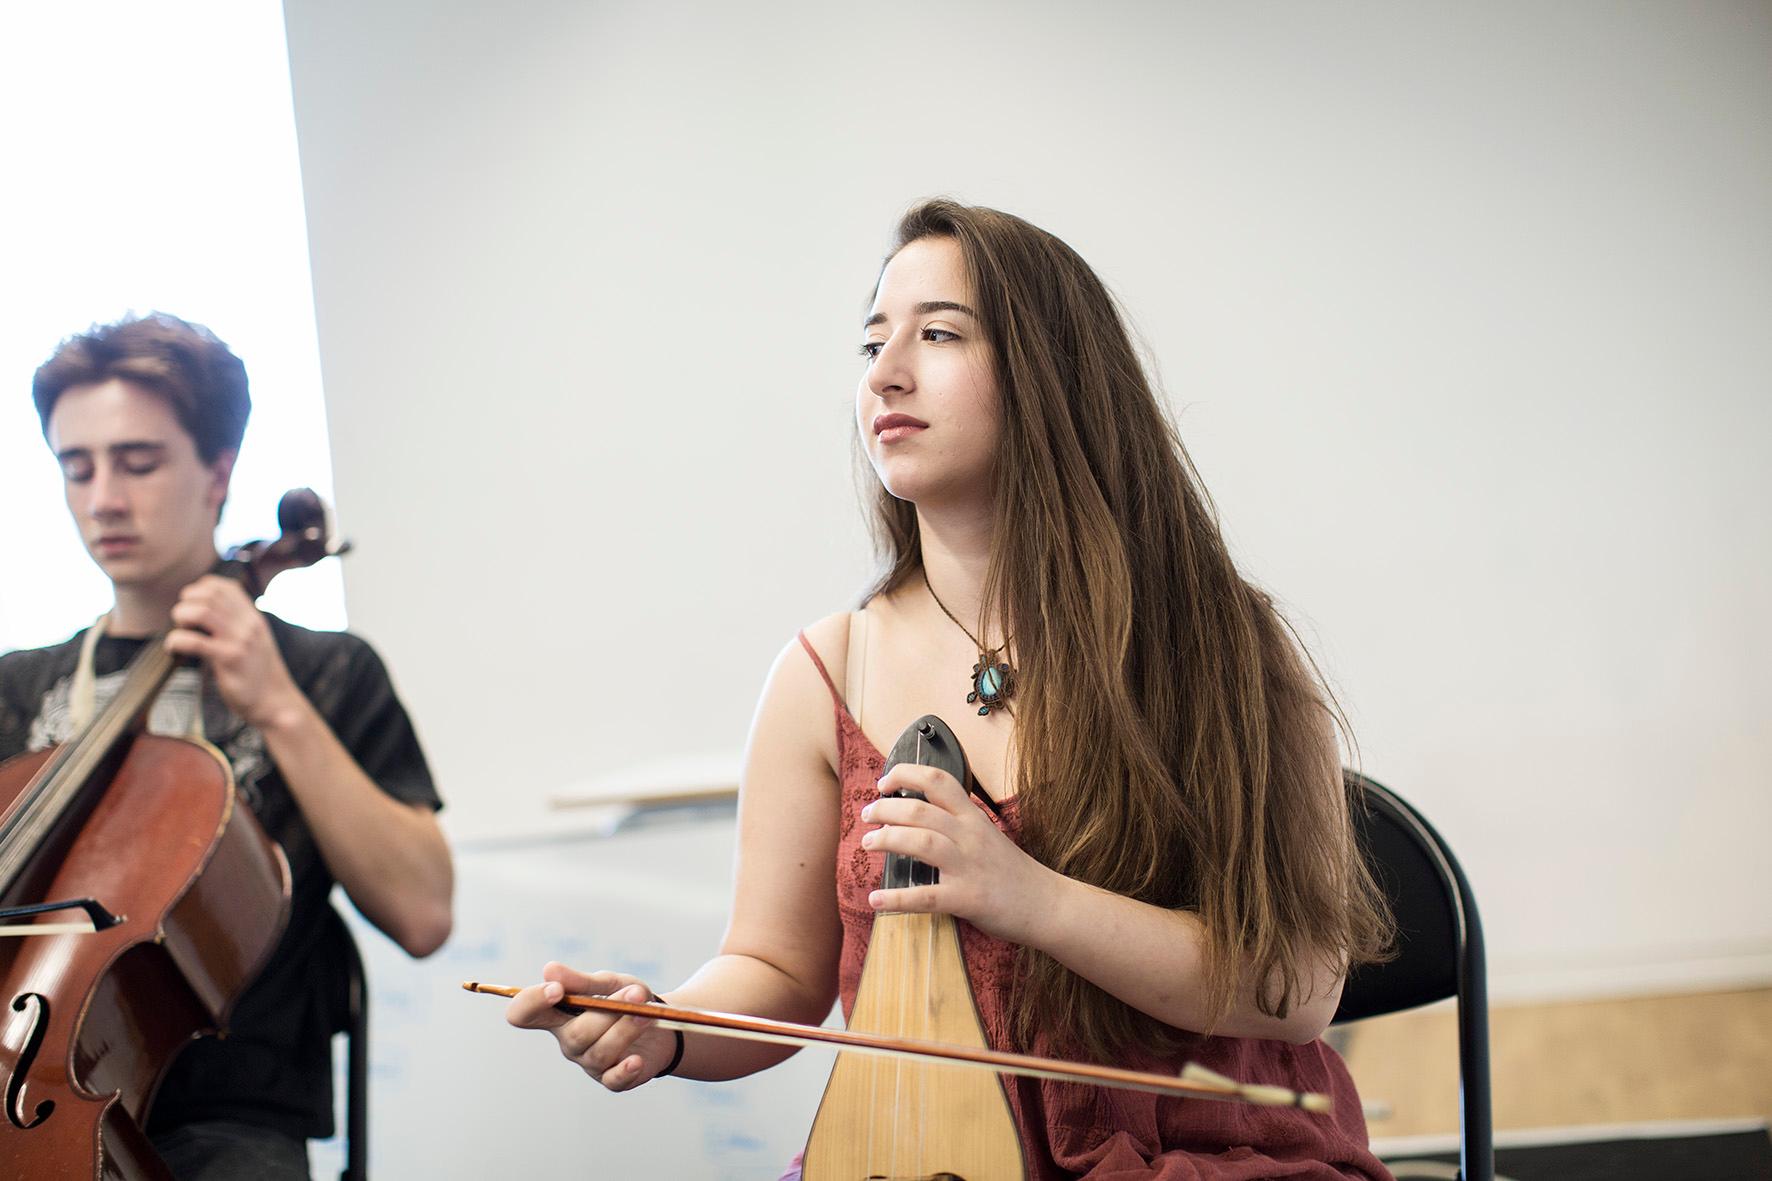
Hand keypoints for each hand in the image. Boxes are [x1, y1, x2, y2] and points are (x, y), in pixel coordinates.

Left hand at [164, 576, 305, 729]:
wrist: (275, 702)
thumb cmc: (258, 675)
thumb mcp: (255, 642)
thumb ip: (236, 625)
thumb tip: (203, 614)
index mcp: (253, 617)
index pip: (224, 586)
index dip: (200, 588)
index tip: (191, 603)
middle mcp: (248, 624)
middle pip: (209, 594)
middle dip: (186, 603)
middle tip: (182, 622)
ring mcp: (241, 640)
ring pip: (201, 612)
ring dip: (181, 617)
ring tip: (179, 632)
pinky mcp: (230, 659)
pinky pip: (195, 641)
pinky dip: (176, 641)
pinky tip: (174, 648)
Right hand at [504, 963, 678, 1091]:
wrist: (663, 1023)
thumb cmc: (627, 1000)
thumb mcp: (609, 984)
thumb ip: (581, 981)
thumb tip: (549, 970)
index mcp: (560, 1014)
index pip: (525, 1014)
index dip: (532, 1003)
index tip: (556, 990)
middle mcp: (569, 1041)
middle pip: (575, 1034)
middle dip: (608, 1014)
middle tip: (636, 993)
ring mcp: (590, 1062)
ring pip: (600, 1052)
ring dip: (626, 1030)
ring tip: (647, 1013)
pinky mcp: (613, 1079)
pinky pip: (613, 1079)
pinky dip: (625, 1070)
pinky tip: (636, 1060)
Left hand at [861, 763, 1058, 945]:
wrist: (1047, 904)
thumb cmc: (1012, 872)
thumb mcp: (987, 835)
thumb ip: (957, 824)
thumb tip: (917, 816)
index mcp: (973, 817)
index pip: (938, 780)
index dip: (906, 774)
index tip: (884, 782)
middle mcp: (969, 836)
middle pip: (920, 809)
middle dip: (885, 808)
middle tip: (867, 815)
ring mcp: (968, 867)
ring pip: (920, 842)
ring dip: (886, 840)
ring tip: (868, 844)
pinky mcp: (966, 899)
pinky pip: (925, 896)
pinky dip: (896, 899)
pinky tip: (876, 900)